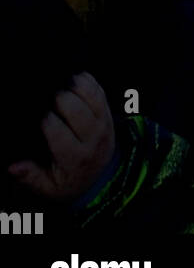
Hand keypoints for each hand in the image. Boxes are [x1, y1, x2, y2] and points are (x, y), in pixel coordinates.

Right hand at [6, 71, 115, 201]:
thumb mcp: (49, 187)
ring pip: (89, 94)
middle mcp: (92, 138)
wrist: (101, 175)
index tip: (37, 117)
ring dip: (72, 86)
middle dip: (57, 99)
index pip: (57, 130)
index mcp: (75, 157)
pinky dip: (86, 81)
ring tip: (58, 87)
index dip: (44, 118)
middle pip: (74, 107)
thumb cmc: (70, 179)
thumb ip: (31, 177)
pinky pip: (99, 90)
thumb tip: (12, 167)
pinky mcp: (108, 112)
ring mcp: (103, 122)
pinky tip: (72, 81)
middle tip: (47, 100)